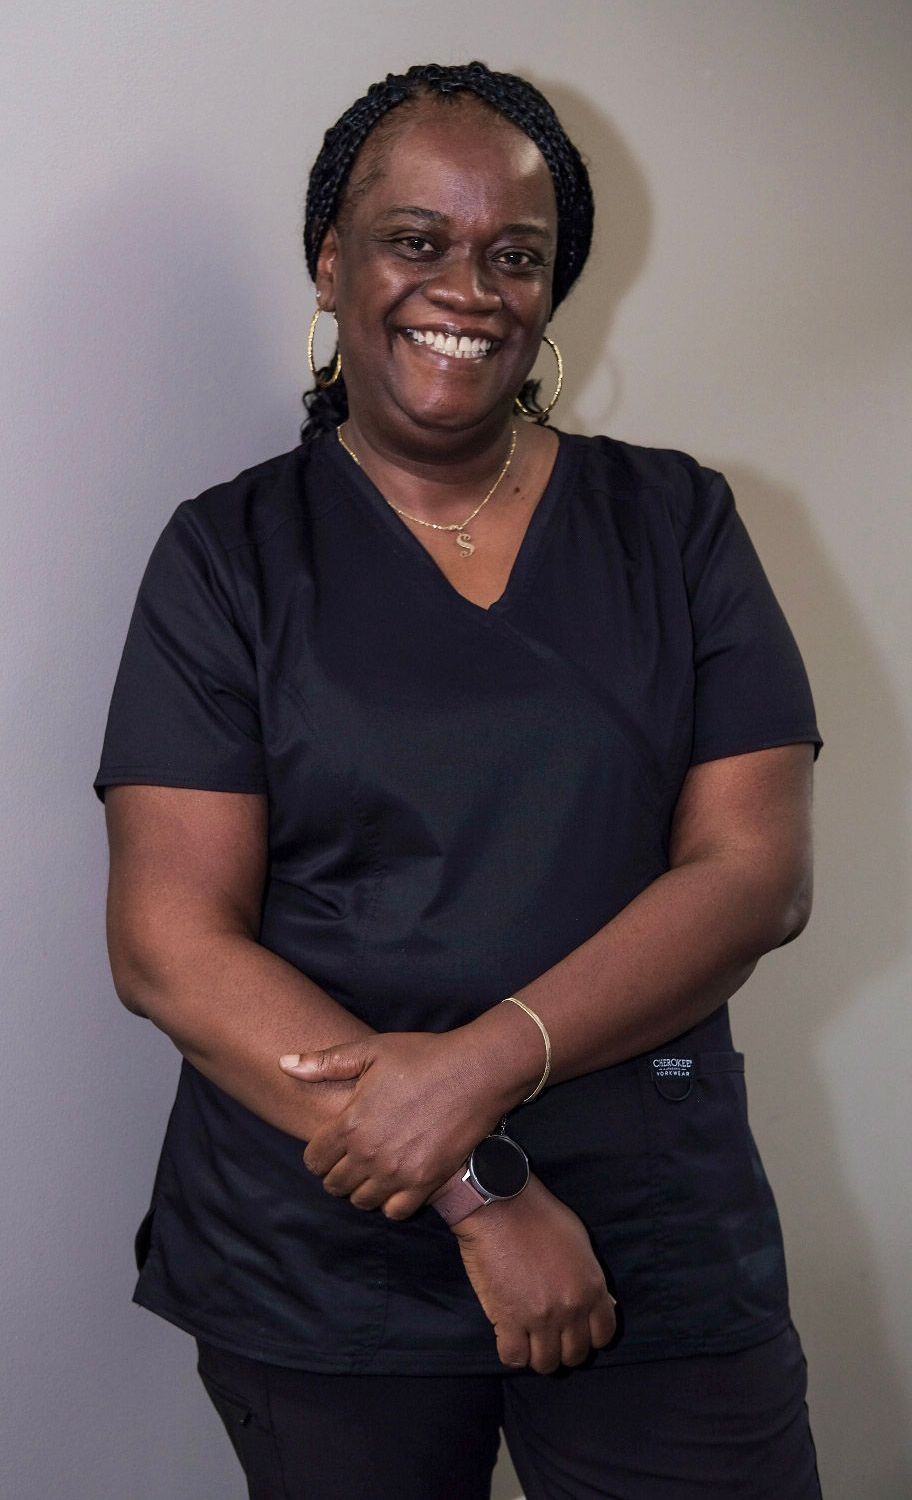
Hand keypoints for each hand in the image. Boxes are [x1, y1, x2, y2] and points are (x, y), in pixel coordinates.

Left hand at [279, 1030, 508, 1218]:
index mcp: (350, 1123)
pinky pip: (394, 1211)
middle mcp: (369, 1154)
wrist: (475, 1072)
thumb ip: (324, 1062)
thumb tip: (283, 1064)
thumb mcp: (371, 1050)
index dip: (318, 1154)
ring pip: (362, 1201)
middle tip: (352, 1158)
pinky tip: (397, 1181)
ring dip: (362, 1189)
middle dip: (337, 1172)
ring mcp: (398, 1172)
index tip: (331, 1145)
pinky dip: (391, 1202)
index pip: (314, 1160)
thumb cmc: (422, 1057)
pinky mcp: (425, 1183)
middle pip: (334, 1185)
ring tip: (374, 1170)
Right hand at [451, 1175, 616, 1373]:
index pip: (603, 1335)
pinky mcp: (508, 1320)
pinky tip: (509, 1337)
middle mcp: (571, 1309)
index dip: (589, 1337)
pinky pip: (514, 1358)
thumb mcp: (580, 1243)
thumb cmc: (540, 1216)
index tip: (575, 1330)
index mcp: (592, 1288)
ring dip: (538, 1354)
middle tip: (549, 1335)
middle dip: (563, 1348)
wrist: (500, 1206)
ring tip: (528, 1338)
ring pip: (546, 1363)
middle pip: (575, 1355)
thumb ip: (590, 1277)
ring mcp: (540, 1318)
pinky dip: (512, 1353)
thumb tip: (600, 1302)